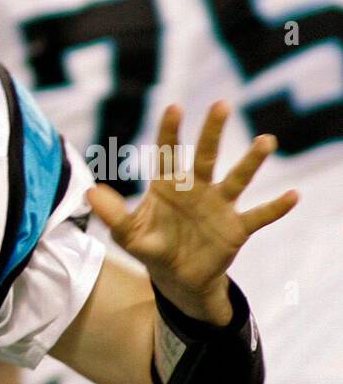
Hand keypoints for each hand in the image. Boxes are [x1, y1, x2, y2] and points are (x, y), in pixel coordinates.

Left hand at [87, 101, 297, 324]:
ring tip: (265, 141)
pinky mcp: (237, 228)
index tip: (174, 107)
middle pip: (206, 155)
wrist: (178, 278)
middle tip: (221, 106)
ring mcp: (219, 206)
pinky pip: (259, 215)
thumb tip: (90, 192)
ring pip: (238, 179)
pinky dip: (276, 208)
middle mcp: (197, 188)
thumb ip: (112, 214)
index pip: (167, 153)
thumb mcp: (128, 235)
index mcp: (169, 186)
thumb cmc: (153, 247)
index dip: (169, 131)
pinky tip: (293, 196)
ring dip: (251, 161)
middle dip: (212, 132)